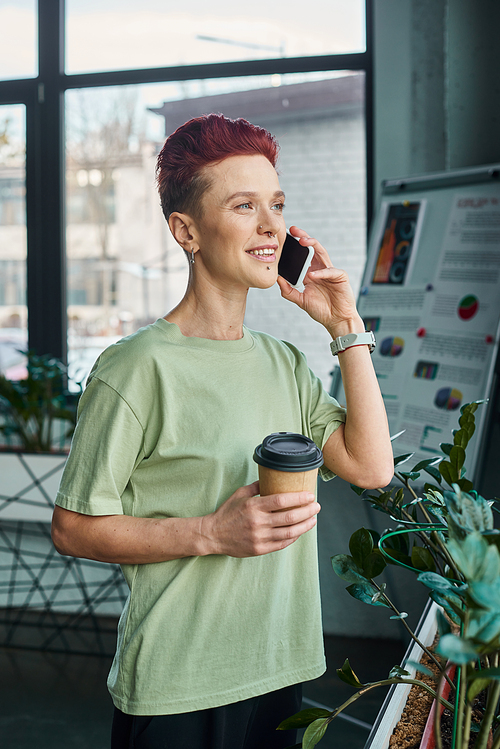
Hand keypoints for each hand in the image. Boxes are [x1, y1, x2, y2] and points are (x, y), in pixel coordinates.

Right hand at [200, 481, 320, 556]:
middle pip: (290, 517)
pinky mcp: (260, 549)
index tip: (310, 496)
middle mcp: (258, 522)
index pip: (281, 501)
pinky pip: (282, 543)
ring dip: (305, 525)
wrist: (213, 534)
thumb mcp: (240, 494)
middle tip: (317, 507)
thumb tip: (274, 478)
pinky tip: (300, 531)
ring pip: (289, 532)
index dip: (299, 498)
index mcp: (254, 506)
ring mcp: (260, 537)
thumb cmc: (227, 512)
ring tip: (313, 519)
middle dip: (307, 511)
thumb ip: (257, 487)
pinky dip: (294, 537)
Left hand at [277, 226, 363, 337]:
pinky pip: (330, 271)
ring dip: (313, 245)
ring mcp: (331, 272)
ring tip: (303, 241)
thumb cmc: (321, 310)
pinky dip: (321, 273)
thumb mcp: (300, 300)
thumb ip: (288, 291)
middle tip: (294, 231)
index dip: (295, 246)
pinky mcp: (341, 277)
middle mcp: (321, 269)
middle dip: (304, 237)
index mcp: (312, 273)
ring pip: (322, 253)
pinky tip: (312, 275)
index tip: (284, 239)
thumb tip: (277, 279)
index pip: (303, 255)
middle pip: (313, 248)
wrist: (336, 321)